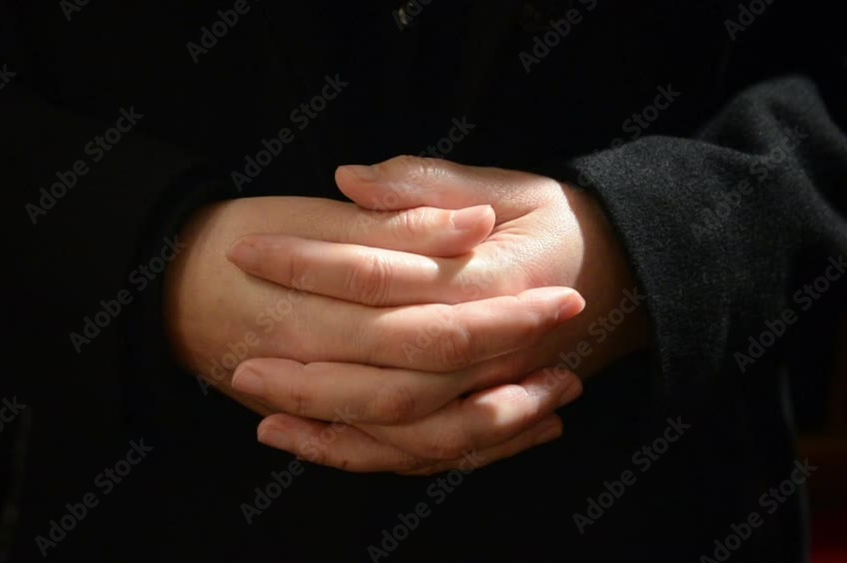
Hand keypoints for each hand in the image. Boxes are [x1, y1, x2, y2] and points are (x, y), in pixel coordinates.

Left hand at [227, 157, 647, 472]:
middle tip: (240, 356)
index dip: (307, 264)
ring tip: (262, 412)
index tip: (247, 252)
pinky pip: (426, 455)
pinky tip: (310, 442)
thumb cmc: (555, 224)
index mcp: (493, 277)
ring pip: (405, 428)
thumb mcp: (508, 186)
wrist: (623, 279)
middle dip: (308, 369)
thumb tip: (348, 180)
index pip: (381, 273)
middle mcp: (495, 348)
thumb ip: (429, 185)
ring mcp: (494, 391)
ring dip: (329, 424)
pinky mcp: (488, 415)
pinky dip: (366, 454)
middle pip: (389, 372)